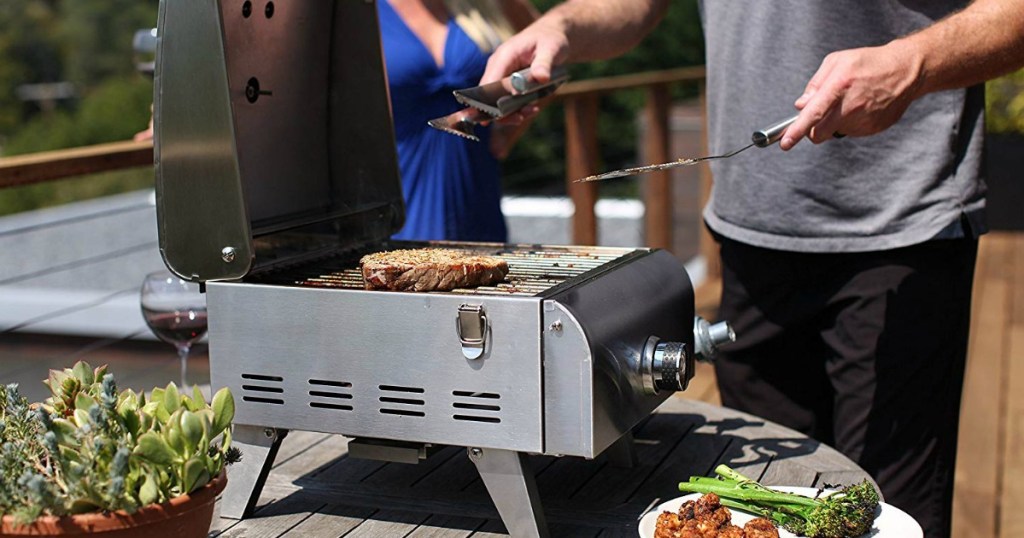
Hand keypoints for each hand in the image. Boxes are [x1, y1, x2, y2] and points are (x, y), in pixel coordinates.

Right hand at [479, 16, 568, 125]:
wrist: (553, 36)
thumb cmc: (551, 39)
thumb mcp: (551, 48)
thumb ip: (544, 63)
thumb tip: (541, 78)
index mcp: (504, 56)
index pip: (489, 82)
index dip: (487, 101)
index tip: (494, 115)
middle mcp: (499, 67)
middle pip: (489, 96)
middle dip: (502, 111)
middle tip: (520, 118)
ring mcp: (503, 77)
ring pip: (498, 102)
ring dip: (512, 112)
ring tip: (532, 111)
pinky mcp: (510, 84)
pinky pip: (508, 101)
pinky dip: (518, 109)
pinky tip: (533, 109)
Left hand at [781, 41, 924, 149]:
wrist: (906, 70)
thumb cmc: (867, 62)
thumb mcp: (836, 62)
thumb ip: (815, 84)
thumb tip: (801, 105)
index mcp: (839, 86)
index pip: (813, 114)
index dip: (797, 131)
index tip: (786, 143)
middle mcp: (851, 106)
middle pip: (819, 134)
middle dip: (812, 131)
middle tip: (817, 118)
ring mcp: (863, 120)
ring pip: (835, 132)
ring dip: (835, 123)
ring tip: (851, 101)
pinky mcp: (873, 128)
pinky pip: (852, 132)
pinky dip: (851, 123)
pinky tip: (863, 106)